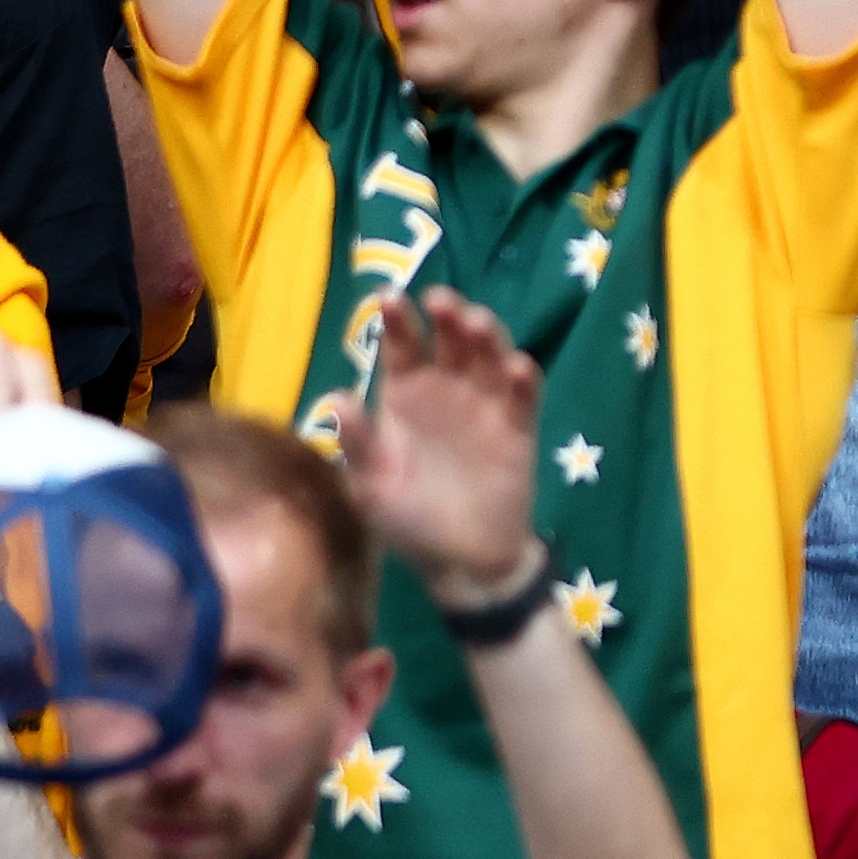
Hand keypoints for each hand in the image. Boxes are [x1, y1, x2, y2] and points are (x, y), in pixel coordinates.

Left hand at [342, 294, 545, 595]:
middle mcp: (448, 389)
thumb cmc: (409, 517)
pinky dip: (523, 380)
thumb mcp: (373, 485)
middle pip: (450, 341)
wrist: (460, 561)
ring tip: (477, 322)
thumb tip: (334, 398)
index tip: (387, 297)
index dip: (397, 321)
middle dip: (447, 315)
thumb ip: (359, 442)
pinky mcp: (518, 428)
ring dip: (487, 336)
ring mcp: (486, 405)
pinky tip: (517, 368)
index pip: (402, 348)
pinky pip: (523, 397)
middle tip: (440, 299)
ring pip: (490, 357)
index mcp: (407, 396)